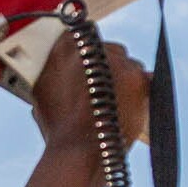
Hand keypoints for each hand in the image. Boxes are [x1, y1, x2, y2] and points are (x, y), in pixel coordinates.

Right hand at [28, 31, 147, 157]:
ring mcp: (113, 58)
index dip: (89, 56)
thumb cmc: (59, 127)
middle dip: (109, 67)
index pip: (84, 36)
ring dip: (123, 78)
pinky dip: (139, 89)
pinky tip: (128, 106)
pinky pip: (143, 76)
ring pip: (127, 62)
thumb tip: (65, 66)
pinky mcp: (134, 74)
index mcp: (62, 45)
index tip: (91, 69)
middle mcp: (88, 45)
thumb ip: (55, 70)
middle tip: (103, 91)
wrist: (77, 150)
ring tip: (114, 103)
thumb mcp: (43, 91)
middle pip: (108, 49)